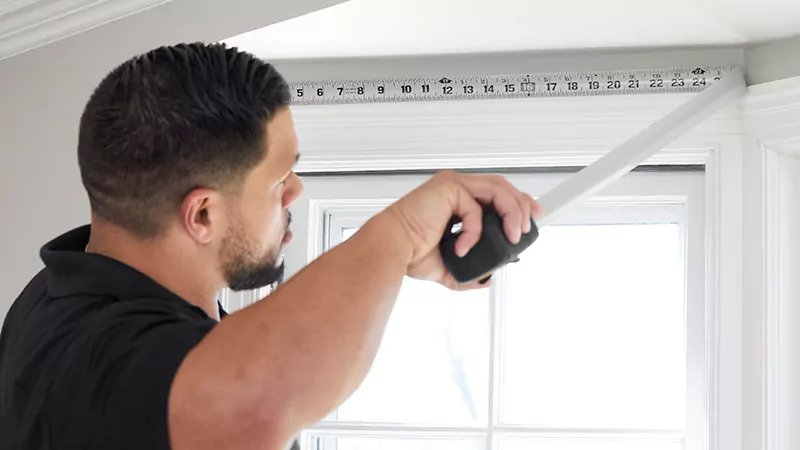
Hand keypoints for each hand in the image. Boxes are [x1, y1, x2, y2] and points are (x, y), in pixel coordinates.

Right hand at [384, 171, 542, 289]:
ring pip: (497, 190)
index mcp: (456, 200)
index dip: (518, 203)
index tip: (532, 218)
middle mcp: (455, 187)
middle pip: (502, 186)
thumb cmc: (410, 252)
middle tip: (527, 228)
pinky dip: (475, 231)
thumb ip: (469, 272)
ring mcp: (452, 185)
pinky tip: (464, 247)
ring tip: (512, 236)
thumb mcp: (449, 267)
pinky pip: (475, 208)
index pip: (496, 194)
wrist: (392, 250)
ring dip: (511, 213)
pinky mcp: (449, 188)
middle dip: (522, 205)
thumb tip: (487, 281)